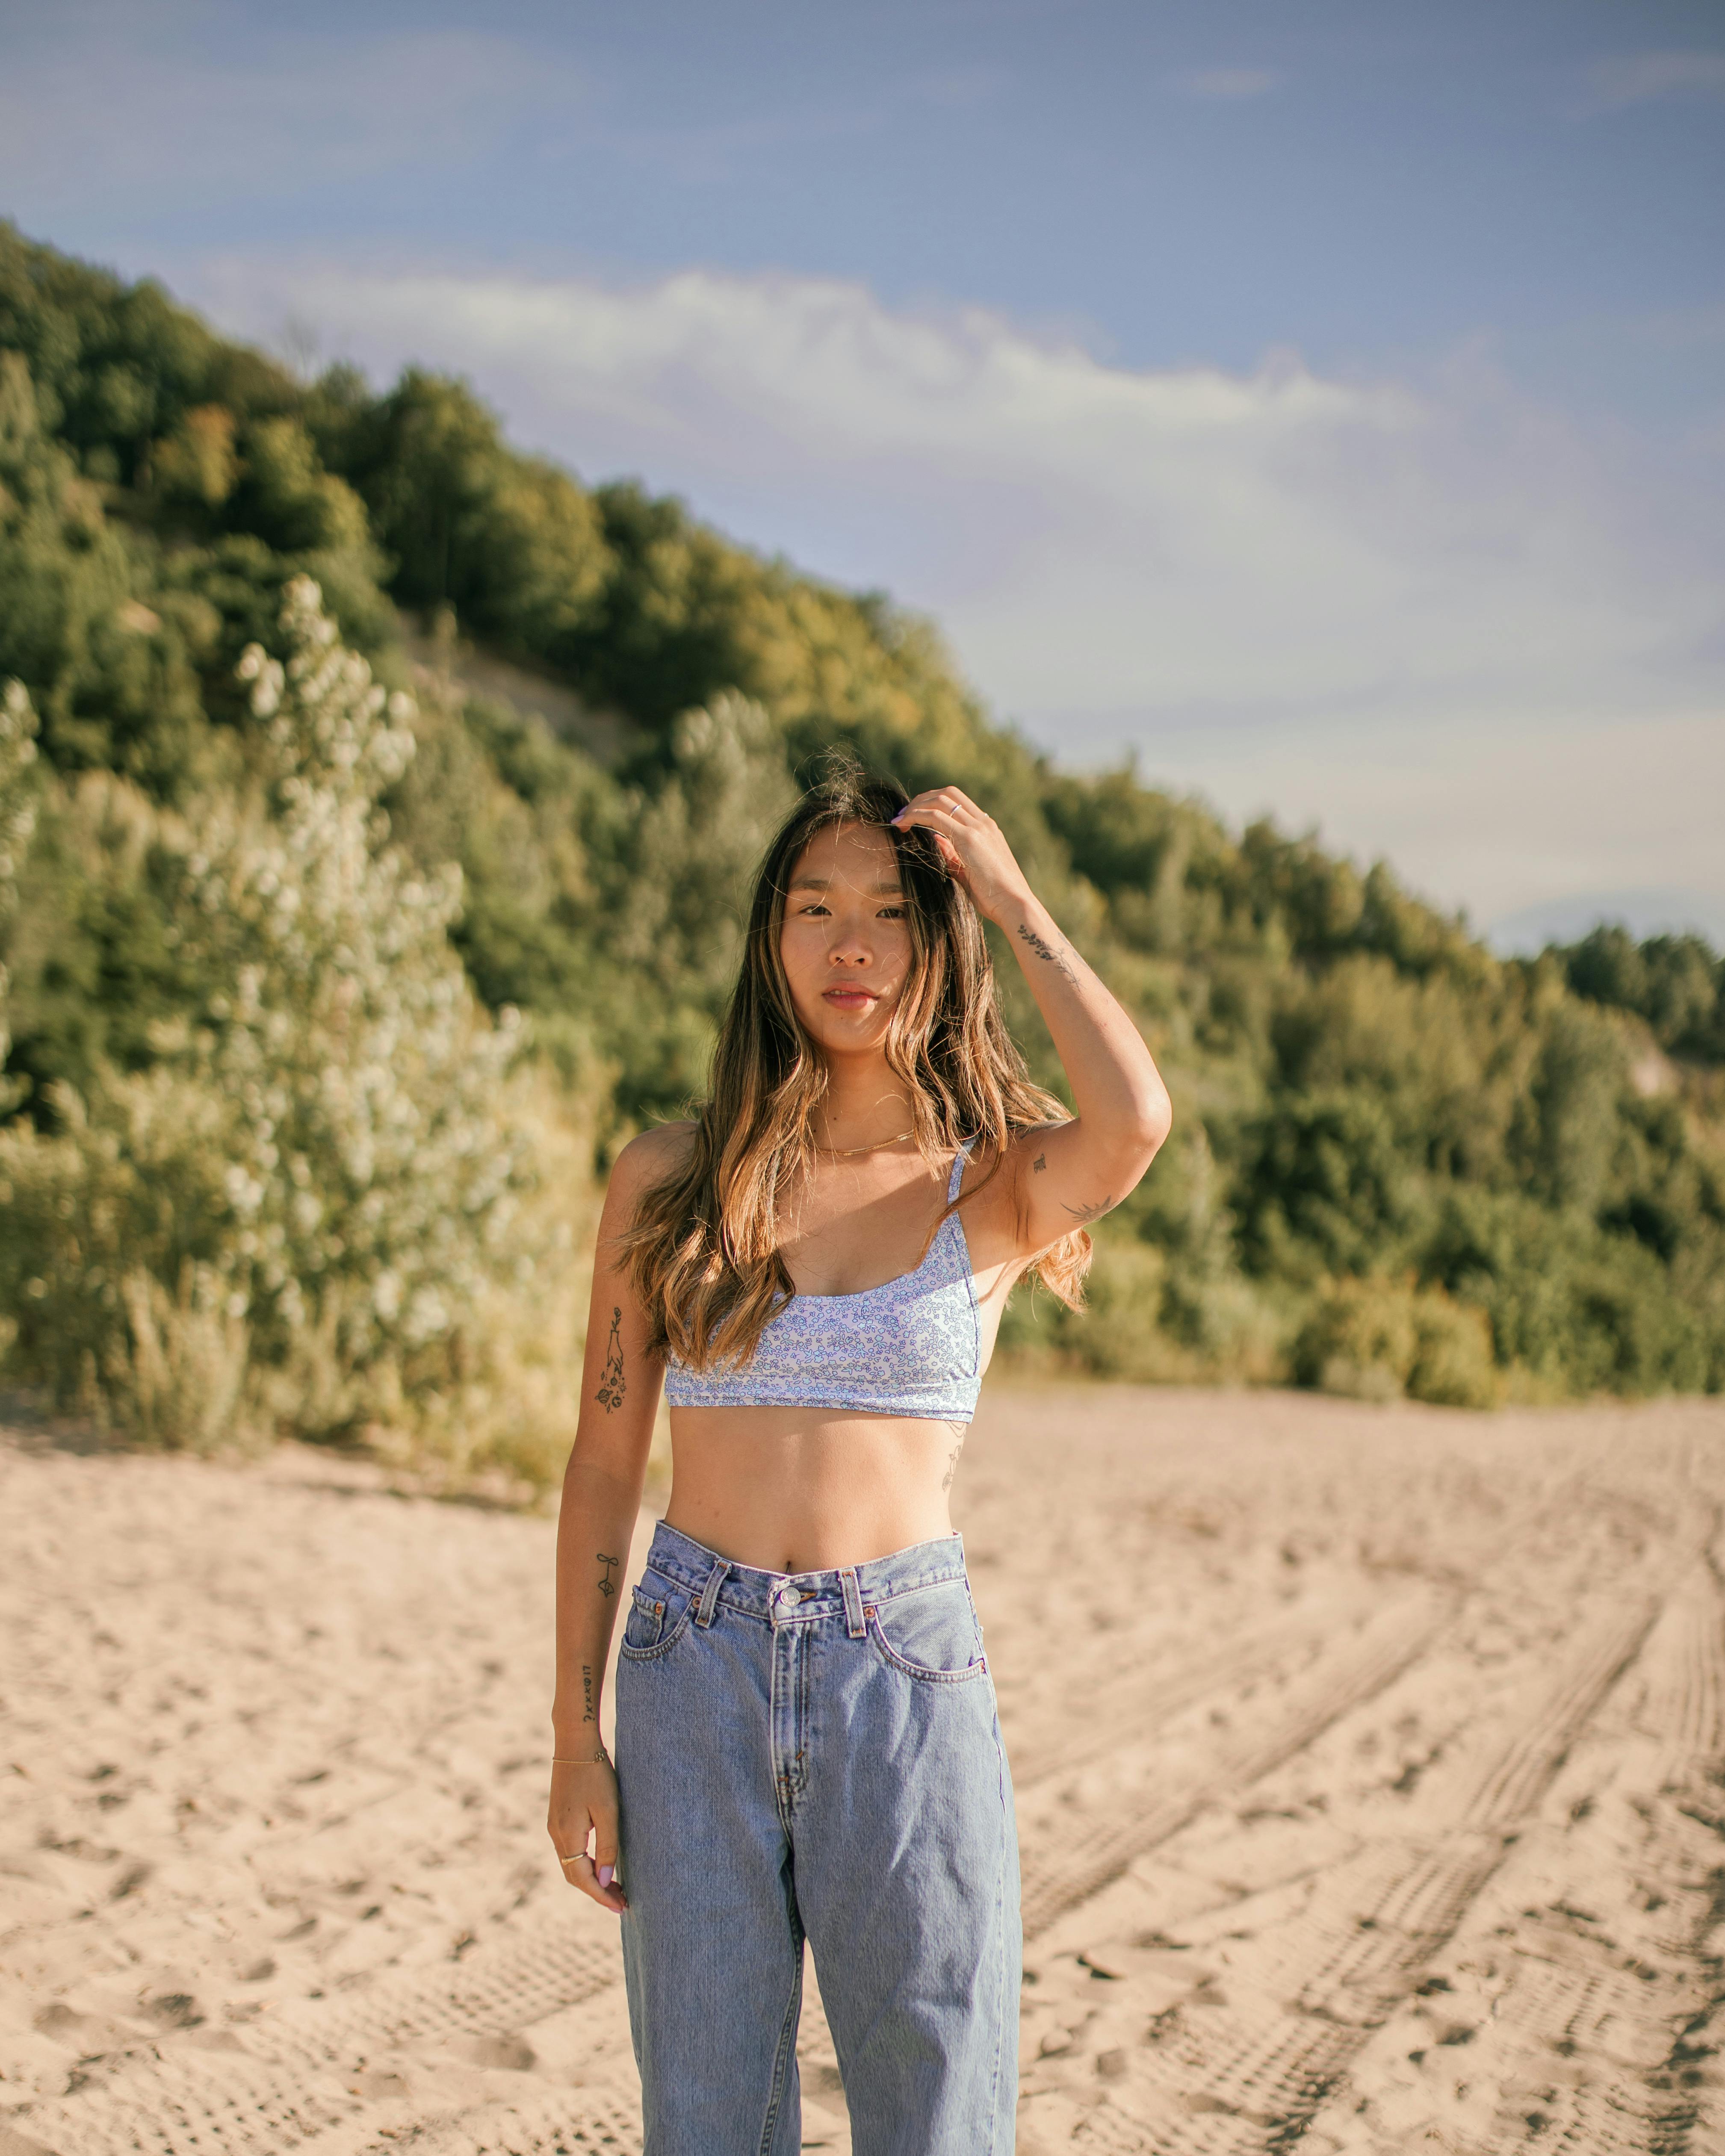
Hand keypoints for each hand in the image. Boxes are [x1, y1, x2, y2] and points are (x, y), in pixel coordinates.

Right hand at [548, 1757, 625, 1912]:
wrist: (574, 1743)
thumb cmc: (596, 1775)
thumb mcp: (608, 1811)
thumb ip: (607, 1846)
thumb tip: (603, 1881)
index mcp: (567, 1836)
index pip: (582, 1879)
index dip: (601, 1896)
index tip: (621, 1908)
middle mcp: (555, 1834)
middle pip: (574, 1876)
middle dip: (597, 1891)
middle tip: (622, 1902)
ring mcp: (554, 1826)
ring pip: (571, 1864)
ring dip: (591, 1878)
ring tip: (615, 1887)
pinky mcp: (558, 1818)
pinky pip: (570, 1851)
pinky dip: (585, 1863)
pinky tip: (601, 1863)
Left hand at [891, 786, 1031, 925]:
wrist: (1014, 904)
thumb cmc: (994, 896)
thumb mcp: (968, 870)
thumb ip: (952, 853)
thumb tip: (935, 838)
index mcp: (987, 828)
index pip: (957, 802)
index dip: (933, 803)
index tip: (915, 815)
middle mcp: (983, 823)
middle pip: (948, 793)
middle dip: (921, 799)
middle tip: (902, 815)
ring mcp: (978, 828)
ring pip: (940, 800)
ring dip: (915, 806)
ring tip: (898, 820)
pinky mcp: (969, 838)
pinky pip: (936, 817)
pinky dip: (916, 816)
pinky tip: (903, 825)